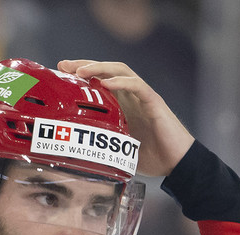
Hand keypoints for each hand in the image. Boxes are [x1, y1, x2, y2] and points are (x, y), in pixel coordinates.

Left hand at [57, 60, 194, 176]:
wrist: (178, 165)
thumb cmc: (151, 158)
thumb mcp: (117, 151)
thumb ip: (99, 146)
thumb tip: (75, 157)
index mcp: (122, 105)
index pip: (99, 81)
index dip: (81, 75)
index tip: (61, 71)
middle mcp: (131, 97)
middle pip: (107, 70)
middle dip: (85, 65)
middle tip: (64, 64)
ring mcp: (143, 98)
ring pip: (121, 72)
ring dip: (99, 68)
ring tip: (80, 70)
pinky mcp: (155, 103)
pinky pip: (137, 86)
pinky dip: (121, 82)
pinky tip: (105, 82)